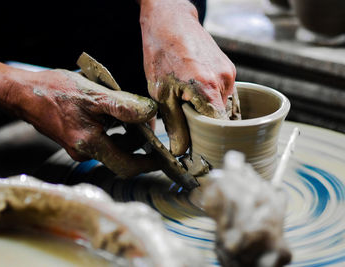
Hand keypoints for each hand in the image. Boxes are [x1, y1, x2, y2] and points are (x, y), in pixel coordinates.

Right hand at [9, 69, 157, 176]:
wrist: (23, 93)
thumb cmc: (54, 91)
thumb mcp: (93, 95)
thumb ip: (123, 106)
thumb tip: (149, 113)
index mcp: (90, 145)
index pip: (127, 165)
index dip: (148, 163)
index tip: (163, 156)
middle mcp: (85, 152)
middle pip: (122, 156)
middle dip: (139, 143)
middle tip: (149, 125)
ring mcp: (79, 147)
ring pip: (112, 146)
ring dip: (127, 134)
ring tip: (134, 115)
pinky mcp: (75, 140)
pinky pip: (101, 139)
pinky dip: (113, 129)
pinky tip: (114, 114)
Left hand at [139, 0, 235, 154]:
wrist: (170, 19)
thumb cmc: (161, 51)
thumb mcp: (160, 92)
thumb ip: (174, 123)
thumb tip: (180, 150)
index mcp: (207, 87)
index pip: (219, 128)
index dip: (209, 140)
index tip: (198, 147)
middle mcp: (224, 80)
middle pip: (223, 119)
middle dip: (207, 127)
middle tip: (188, 127)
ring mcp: (229, 73)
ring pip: (224, 107)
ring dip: (210, 113)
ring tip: (189, 106)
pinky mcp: (229, 68)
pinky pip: (225, 94)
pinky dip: (212, 100)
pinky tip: (196, 95)